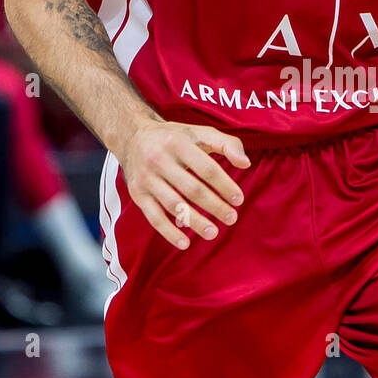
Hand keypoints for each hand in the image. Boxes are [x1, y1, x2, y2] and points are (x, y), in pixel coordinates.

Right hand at [121, 120, 250, 248]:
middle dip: (214, 206)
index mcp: (179, 143)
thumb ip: (227, 144)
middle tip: (231, 218)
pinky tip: (185, 244)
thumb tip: (246, 163)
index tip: (239, 200)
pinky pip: (153, 217)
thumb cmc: (175, 138)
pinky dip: (169, 232)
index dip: (225, 186)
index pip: (207, 168)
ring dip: (195, 222)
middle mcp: (160, 160)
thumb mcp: (200, 133)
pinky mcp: (137, 194)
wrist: (132, 137)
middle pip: (192, 188)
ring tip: (213, 233)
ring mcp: (147, 178)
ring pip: (173, 205)